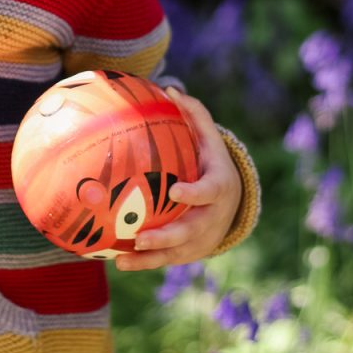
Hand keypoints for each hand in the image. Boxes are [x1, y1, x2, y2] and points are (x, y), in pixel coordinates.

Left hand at [115, 88, 241, 271]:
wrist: (234, 202)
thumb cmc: (213, 164)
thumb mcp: (211, 140)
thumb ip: (195, 115)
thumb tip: (171, 88)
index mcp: (218, 188)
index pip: (209, 192)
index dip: (194, 194)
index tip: (175, 191)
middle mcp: (212, 217)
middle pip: (191, 231)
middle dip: (167, 236)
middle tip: (141, 237)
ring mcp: (202, 239)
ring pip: (176, 252)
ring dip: (150, 257)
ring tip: (123, 257)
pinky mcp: (190, 252)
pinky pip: (165, 260)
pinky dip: (144, 264)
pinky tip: (118, 261)